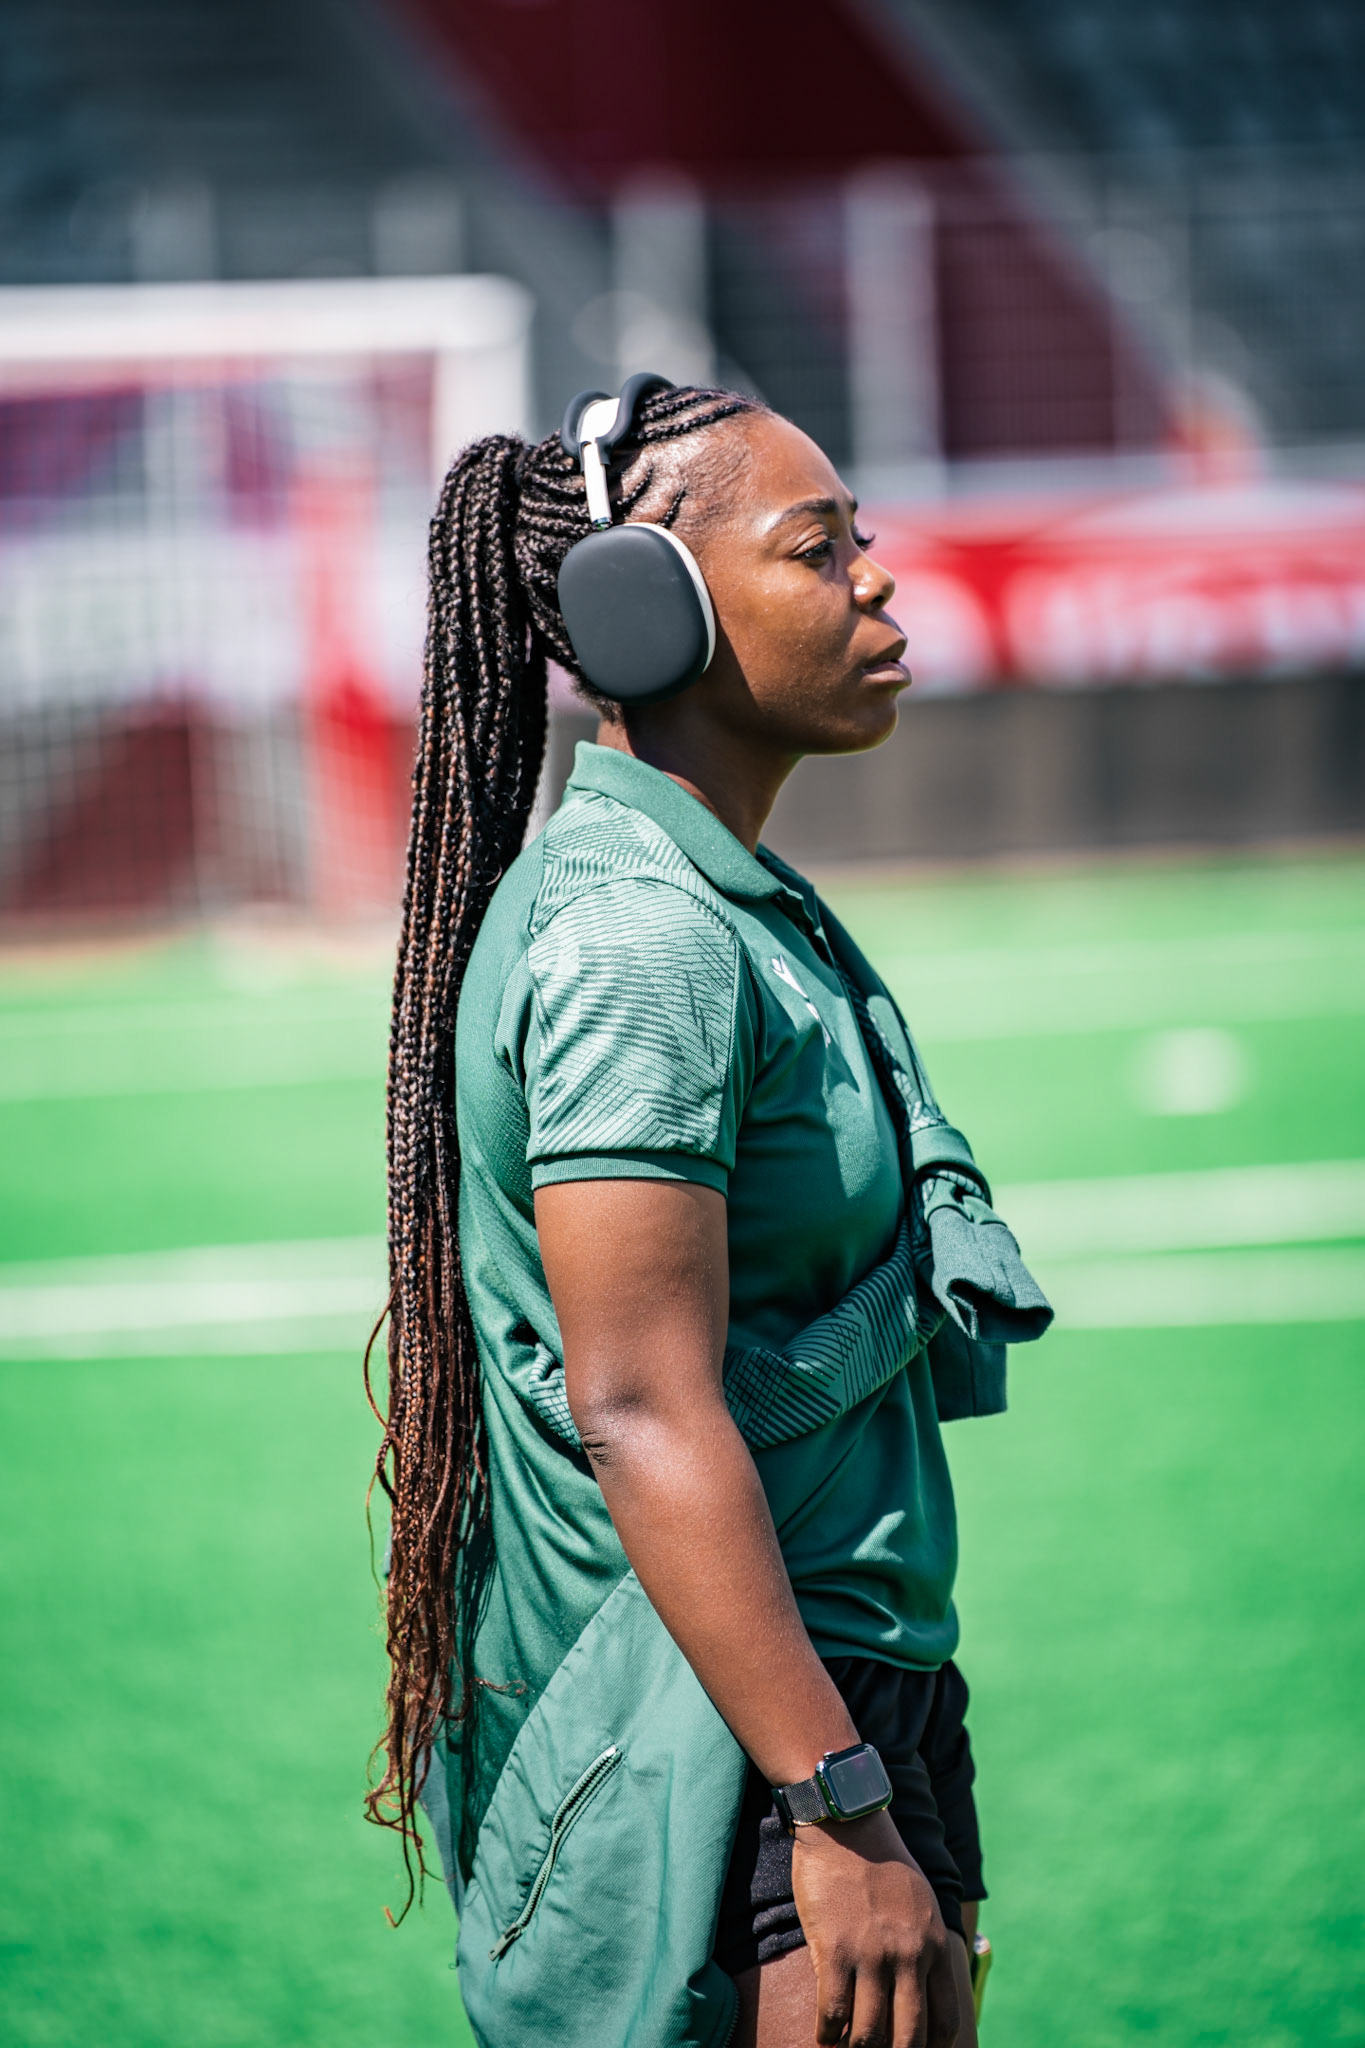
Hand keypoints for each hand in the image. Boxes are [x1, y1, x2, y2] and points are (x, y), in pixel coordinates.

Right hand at [791, 1810, 960, 2047]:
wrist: (847, 1824)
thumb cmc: (883, 1862)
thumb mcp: (922, 1903)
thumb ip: (926, 1944)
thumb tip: (926, 1985)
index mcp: (933, 1945)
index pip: (944, 2021)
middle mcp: (908, 1956)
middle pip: (908, 2037)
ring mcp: (871, 1954)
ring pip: (869, 2034)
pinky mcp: (834, 1949)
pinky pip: (834, 2012)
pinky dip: (828, 2034)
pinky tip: (825, 2037)